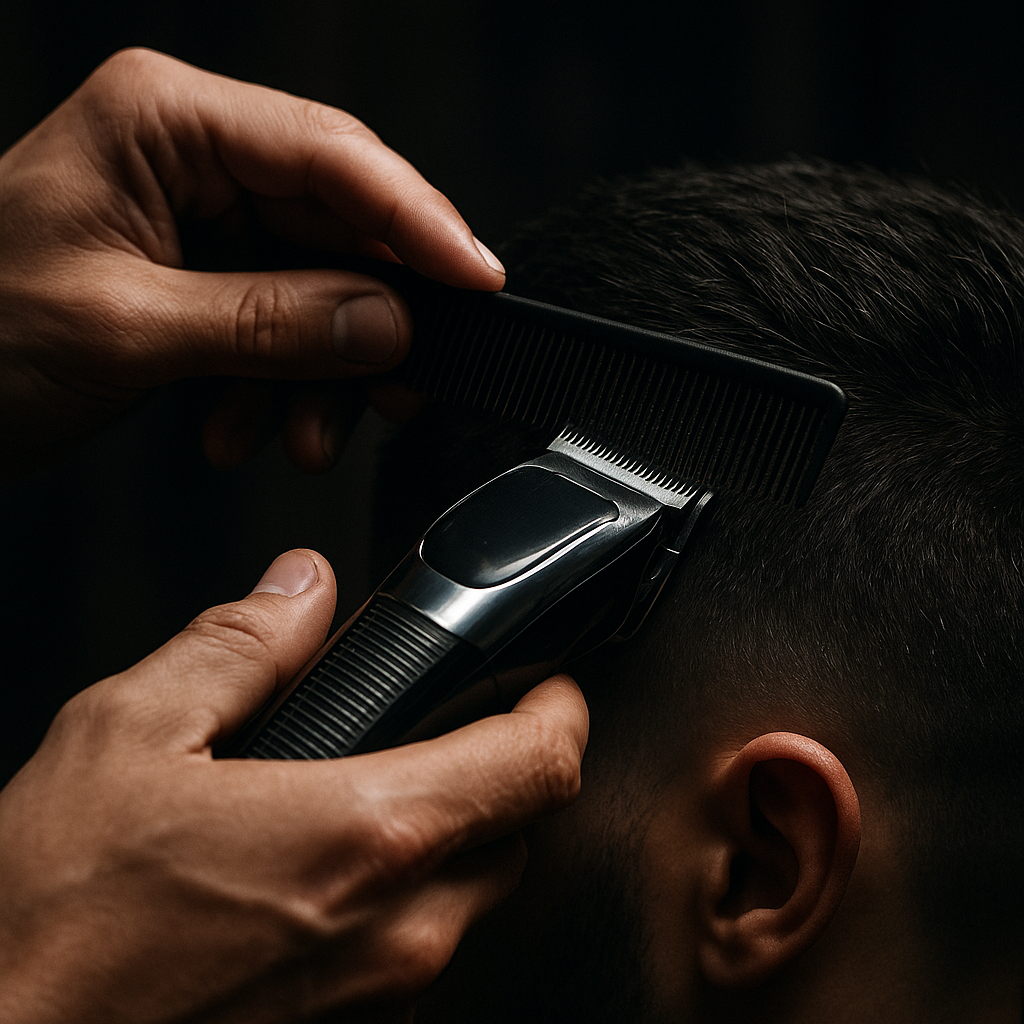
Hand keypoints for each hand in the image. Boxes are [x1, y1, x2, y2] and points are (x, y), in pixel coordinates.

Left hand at [0, 48, 504, 473]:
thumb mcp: (128, 331)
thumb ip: (271, 323)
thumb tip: (388, 322)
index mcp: (164, 123)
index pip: (333, 157)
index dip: (420, 224)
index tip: (479, 285)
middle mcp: (191, 160)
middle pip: (338, 228)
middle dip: (370, 324)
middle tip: (400, 391)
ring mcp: (197, 222)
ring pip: (318, 290)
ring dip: (322, 375)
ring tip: (299, 437)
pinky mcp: (200, 281)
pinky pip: (280, 328)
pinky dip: (279, 388)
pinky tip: (243, 430)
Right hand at [0, 549, 586, 1022]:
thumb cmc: (48, 925)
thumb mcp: (130, 736)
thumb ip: (239, 647)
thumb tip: (300, 590)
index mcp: (364, 836)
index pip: (538, 764)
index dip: (560, 710)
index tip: (551, 687)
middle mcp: (396, 932)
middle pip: (518, 829)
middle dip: (504, 772)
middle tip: (458, 732)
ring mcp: (380, 1002)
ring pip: (474, 898)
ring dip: (453, 838)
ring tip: (377, 796)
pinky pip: (416, 954)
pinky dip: (402, 901)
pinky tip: (324, 878)